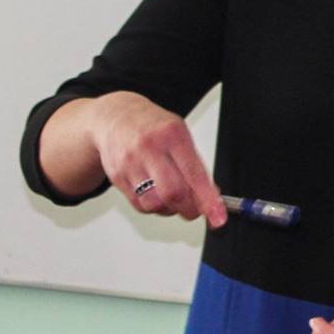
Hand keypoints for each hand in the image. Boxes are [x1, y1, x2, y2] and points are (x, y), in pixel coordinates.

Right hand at [89, 92, 225, 227]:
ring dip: (170, 209)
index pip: (194, 174)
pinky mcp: (116, 177)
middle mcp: (149, 149)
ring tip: (174, 198)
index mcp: (172, 135)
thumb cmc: (153, 126)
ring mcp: (130, 164)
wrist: (116, 116)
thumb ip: (195, 165)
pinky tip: (157, 195)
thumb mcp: (180, 134)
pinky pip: (139, 205)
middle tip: (196, 210)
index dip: (208, 200)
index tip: (218, 217)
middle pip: (172, 193)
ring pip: (154, 204)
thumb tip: (211, 195)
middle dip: (189, 209)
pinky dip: (153, 207)